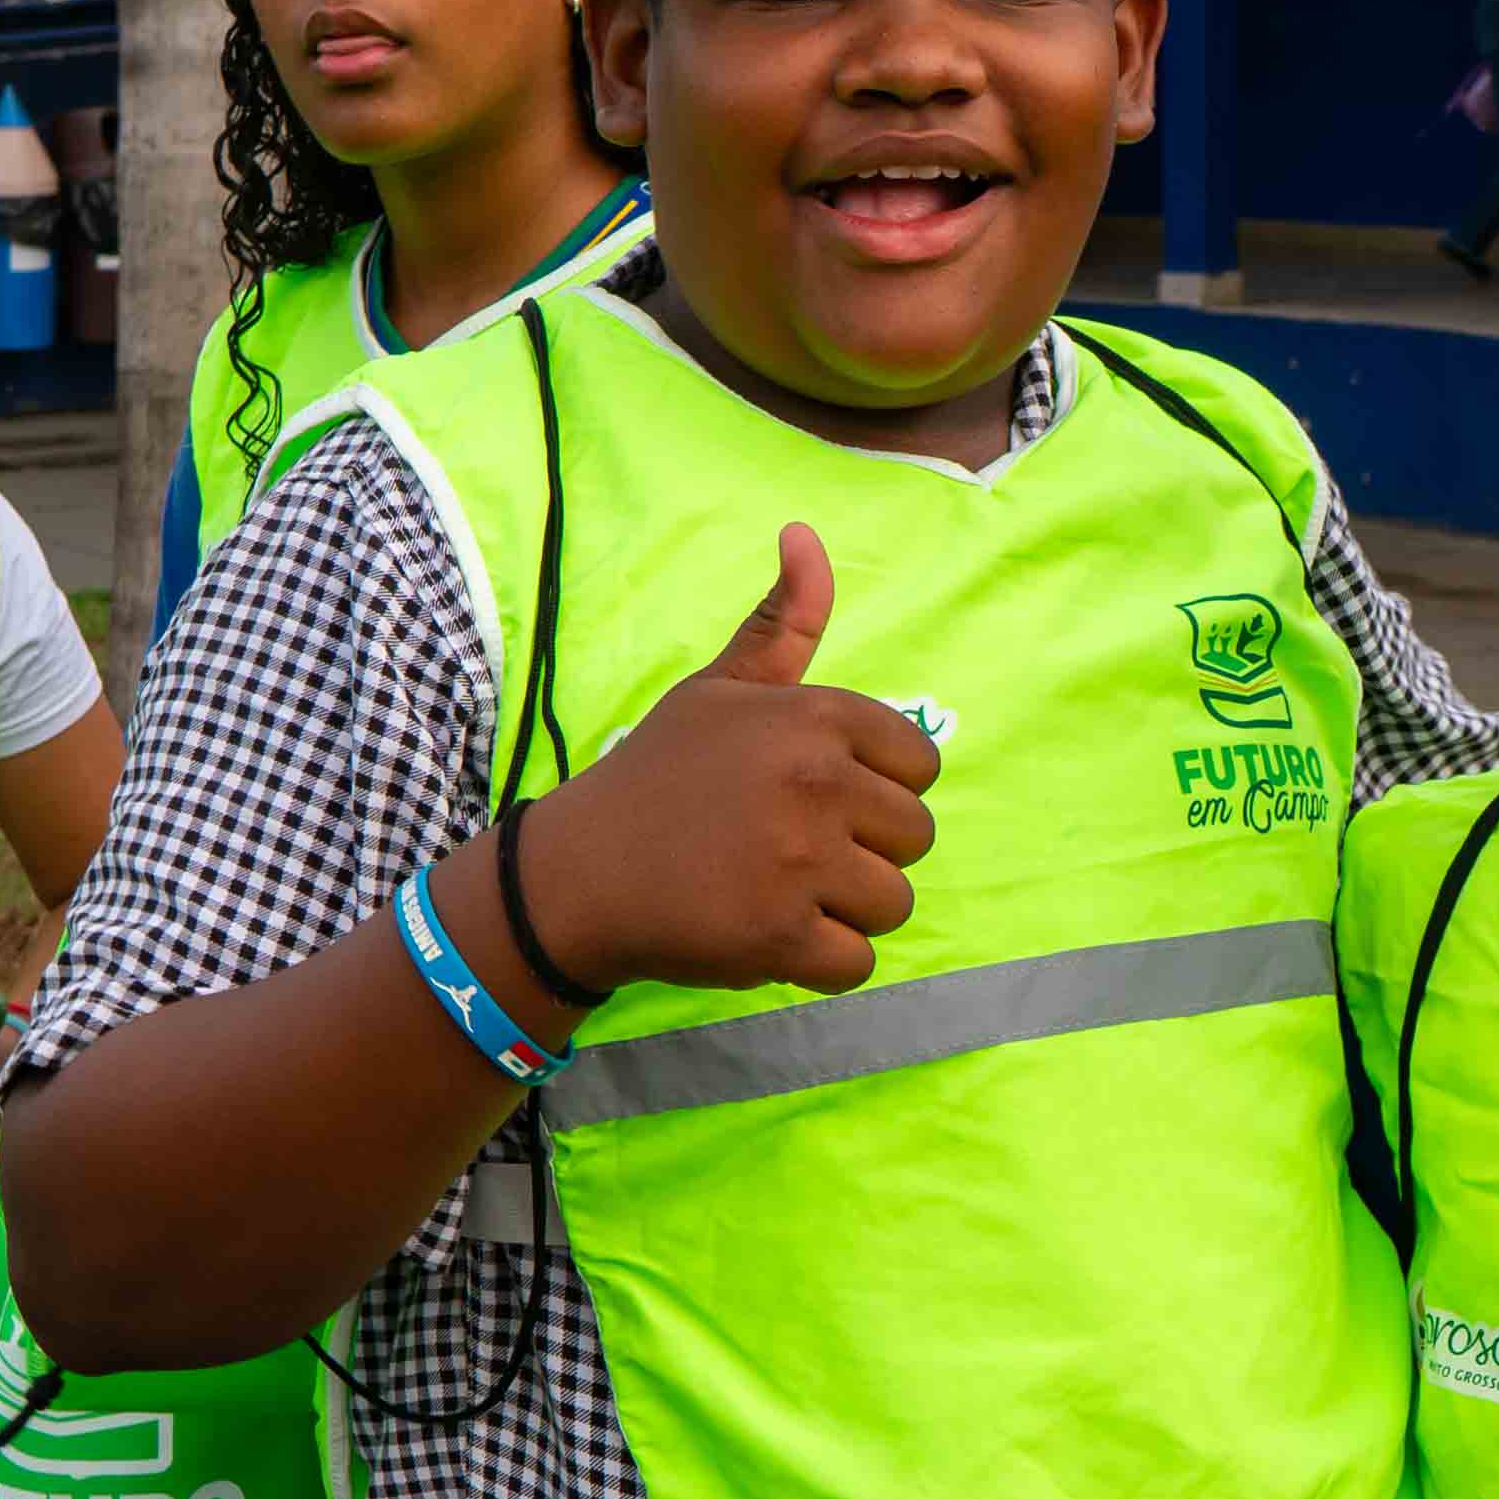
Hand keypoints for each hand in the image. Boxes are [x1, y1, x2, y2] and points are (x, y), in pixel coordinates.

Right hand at [518, 525, 939, 1000]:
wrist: (578, 871)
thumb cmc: (659, 775)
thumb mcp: (719, 689)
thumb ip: (783, 624)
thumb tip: (806, 533)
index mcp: (815, 716)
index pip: (920, 765)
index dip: (876, 790)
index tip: (814, 798)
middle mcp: (816, 781)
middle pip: (914, 837)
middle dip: (863, 854)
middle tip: (787, 850)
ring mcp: (800, 861)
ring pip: (893, 903)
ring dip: (845, 911)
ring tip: (778, 890)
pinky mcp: (781, 935)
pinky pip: (858, 964)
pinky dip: (822, 964)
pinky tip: (772, 935)